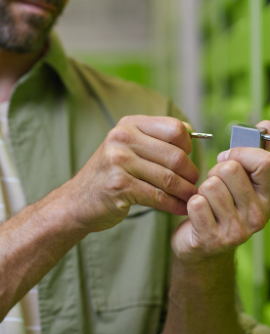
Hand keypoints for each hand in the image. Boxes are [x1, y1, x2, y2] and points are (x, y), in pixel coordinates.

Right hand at [64, 115, 198, 232]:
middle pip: (175, 156)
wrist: (78, 200)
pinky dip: (173, 205)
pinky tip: (179, 208)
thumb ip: (155, 139)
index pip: (174, 128)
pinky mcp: (119, 185)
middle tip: (194, 185)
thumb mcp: (127, 148)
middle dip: (190, 174)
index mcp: (129, 125)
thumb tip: (192, 135)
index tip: (188, 161)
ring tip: (191, 198)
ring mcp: (118, 161)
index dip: (188, 147)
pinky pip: (158, 196)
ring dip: (185, 192)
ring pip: (169, 178)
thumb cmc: (110, 174)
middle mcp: (122, 138)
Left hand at [172, 120, 269, 264]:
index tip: (228, 159)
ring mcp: (237, 230)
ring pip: (210, 185)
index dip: (240, 153)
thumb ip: (254, 155)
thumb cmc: (221, 207)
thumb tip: (264, 125)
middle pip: (230, 170)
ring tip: (207, 202)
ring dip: (202, 191)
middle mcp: (259, 215)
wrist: (203, 248)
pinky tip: (198, 215)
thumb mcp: (243, 182)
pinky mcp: (212, 239)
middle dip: (215, 173)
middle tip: (215, 188)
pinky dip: (191, 204)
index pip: (264, 162)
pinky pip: (195, 203)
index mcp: (269, 197)